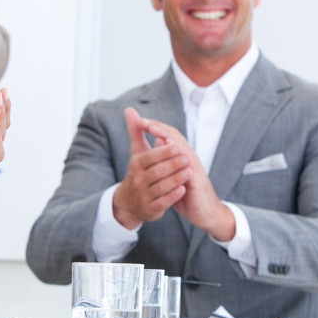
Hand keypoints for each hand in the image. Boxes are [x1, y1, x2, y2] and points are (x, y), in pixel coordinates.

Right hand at [110, 107, 191, 229]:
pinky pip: (163, 202)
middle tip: (188, 158)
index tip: (178, 146)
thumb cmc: (138, 172)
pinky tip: (183, 189)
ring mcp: (144, 195)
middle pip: (156, 171)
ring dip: (176, 179)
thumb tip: (129, 109)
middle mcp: (138, 180)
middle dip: (173, 164)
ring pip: (161, 186)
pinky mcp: (151, 208)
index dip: (164, 152)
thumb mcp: (136, 152)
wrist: (128, 203)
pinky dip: (173, 195)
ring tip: (190, 171)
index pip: (150, 157)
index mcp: (135, 165)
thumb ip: (135, 131)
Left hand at [142, 119, 235, 240]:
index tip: (138, 121)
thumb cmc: (186, 194)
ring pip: (180, 144)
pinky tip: (169, 145)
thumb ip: (164, 160)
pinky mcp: (197, 176)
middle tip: (142, 121)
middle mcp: (187, 157)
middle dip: (158, 127)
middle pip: (173, 135)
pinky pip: (188, 160)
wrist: (204, 213)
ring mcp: (193, 165)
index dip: (154, 128)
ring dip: (166, 135)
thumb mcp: (170, 176)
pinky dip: (178, 151)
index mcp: (180, 156)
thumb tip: (158, 143)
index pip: (167, 136)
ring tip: (152, 127)